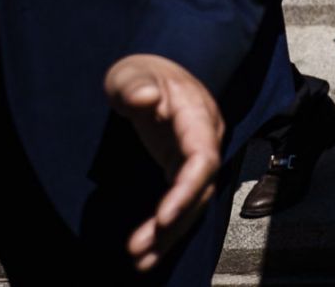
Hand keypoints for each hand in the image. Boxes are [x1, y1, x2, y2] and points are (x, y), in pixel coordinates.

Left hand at [104, 54, 225, 272]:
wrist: (150, 74)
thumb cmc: (140, 72)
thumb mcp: (130, 73)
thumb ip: (136, 85)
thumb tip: (148, 97)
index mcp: (196, 114)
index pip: (203, 157)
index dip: (188, 189)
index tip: (164, 217)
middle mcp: (204, 139)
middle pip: (200, 188)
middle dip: (175, 221)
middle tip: (142, 249)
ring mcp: (195, 155)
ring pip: (193, 201)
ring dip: (170, 233)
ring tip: (140, 260)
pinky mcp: (182, 168)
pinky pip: (181, 201)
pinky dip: (167, 227)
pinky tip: (147, 249)